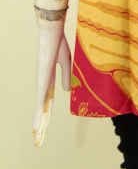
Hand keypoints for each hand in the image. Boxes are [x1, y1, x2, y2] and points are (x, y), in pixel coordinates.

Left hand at [32, 20, 71, 146]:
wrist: (51, 28)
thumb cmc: (59, 39)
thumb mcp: (67, 61)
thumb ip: (67, 76)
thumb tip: (67, 92)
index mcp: (49, 78)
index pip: (47, 100)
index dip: (46, 114)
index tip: (43, 127)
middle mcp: (44, 82)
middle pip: (43, 107)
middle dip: (42, 124)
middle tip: (38, 140)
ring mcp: (42, 80)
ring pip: (41, 106)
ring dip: (40, 123)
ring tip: (37, 138)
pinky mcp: (43, 77)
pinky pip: (42, 98)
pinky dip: (41, 112)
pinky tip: (38, 123)